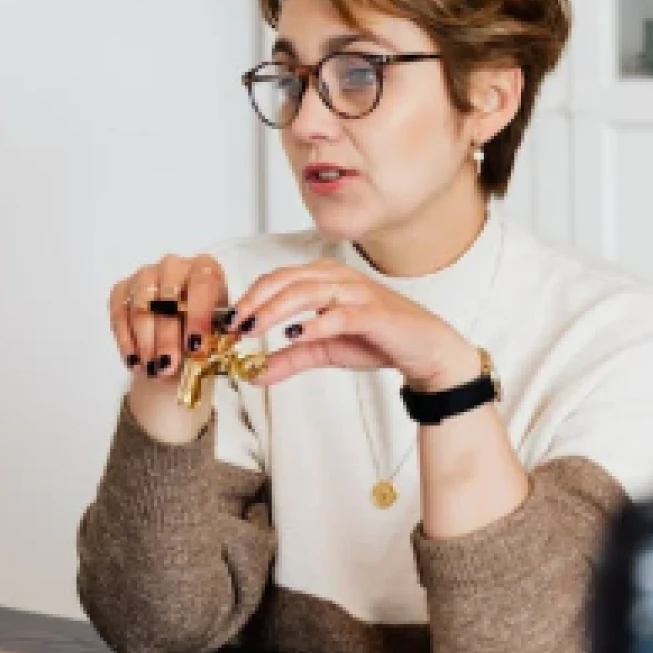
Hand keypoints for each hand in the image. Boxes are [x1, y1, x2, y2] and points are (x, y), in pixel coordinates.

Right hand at [108, 253, 228, 442]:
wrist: (182, 334)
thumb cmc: (204, 330)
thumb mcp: (222, 332)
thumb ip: (223, 333)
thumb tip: (221, 336)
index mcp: (205, 268)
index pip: (202, 284)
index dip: (198, 316)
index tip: (196, 347)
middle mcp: (174, 266)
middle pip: (167, 297)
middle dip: (166, 337)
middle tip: (168, 367)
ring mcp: (145, 275)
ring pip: (140, 307)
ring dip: (145, 342)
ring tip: (152, 369)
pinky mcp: (123, 289)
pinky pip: (118, 312)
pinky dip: (126, 340)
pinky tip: (135, 361)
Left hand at [226, 260, 480, 392]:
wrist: (424, 350)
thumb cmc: (377, 340)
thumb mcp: (324, 351)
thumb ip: (290, 359)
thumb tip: (254, 374)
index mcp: (325, 279)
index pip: (277, 278)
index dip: (249, 297)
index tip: (228, 322)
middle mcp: (339, 278)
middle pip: (287, 280)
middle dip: (255, 302)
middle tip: (234, 326)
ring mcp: (358, 292)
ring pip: (308, 291)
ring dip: (276, 310)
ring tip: (254, 329)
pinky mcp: (375, 313)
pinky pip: (340, 314)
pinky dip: (315, 324)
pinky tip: (294, 335)